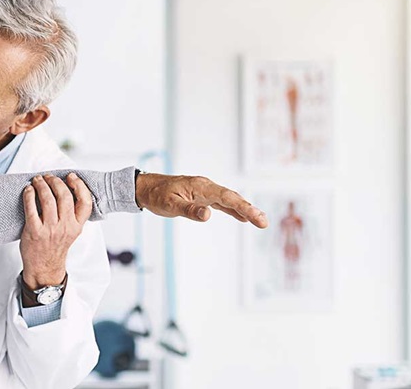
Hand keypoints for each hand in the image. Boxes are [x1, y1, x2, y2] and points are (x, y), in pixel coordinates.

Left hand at [20, 173, 93, 294]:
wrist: (44, 266)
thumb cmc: (55, 246)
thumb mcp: (71, 231)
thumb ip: (72, 214)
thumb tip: (64, 188)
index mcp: (77, 226)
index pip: (85, 202)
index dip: (80, 186)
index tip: (71, 177)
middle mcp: (65, 227)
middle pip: (65, 196)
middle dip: (55, 181)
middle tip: (49, 177)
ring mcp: (50, 229)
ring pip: (48, 199)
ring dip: (41, 185)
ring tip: (37, 180)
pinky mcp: (34, 231)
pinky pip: (31, 207)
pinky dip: (29, 195)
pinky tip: (28, 190)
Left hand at [135, 173, 267, 227]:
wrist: (146, 187)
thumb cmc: (156, 195)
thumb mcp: (170, 205)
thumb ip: (189, 210)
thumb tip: (207, 215)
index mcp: (201, 187)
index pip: (227, 197)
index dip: (244, 207)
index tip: (256, 217)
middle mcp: (206, 187)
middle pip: (232, 198)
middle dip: (249, 210)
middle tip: (264, 223)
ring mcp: (205, 192)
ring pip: (229, 200)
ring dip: (244, 210)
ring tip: (260, 221)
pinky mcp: (202, 197)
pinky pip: (221, 203)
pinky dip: (233, 209)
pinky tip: (243, 217)